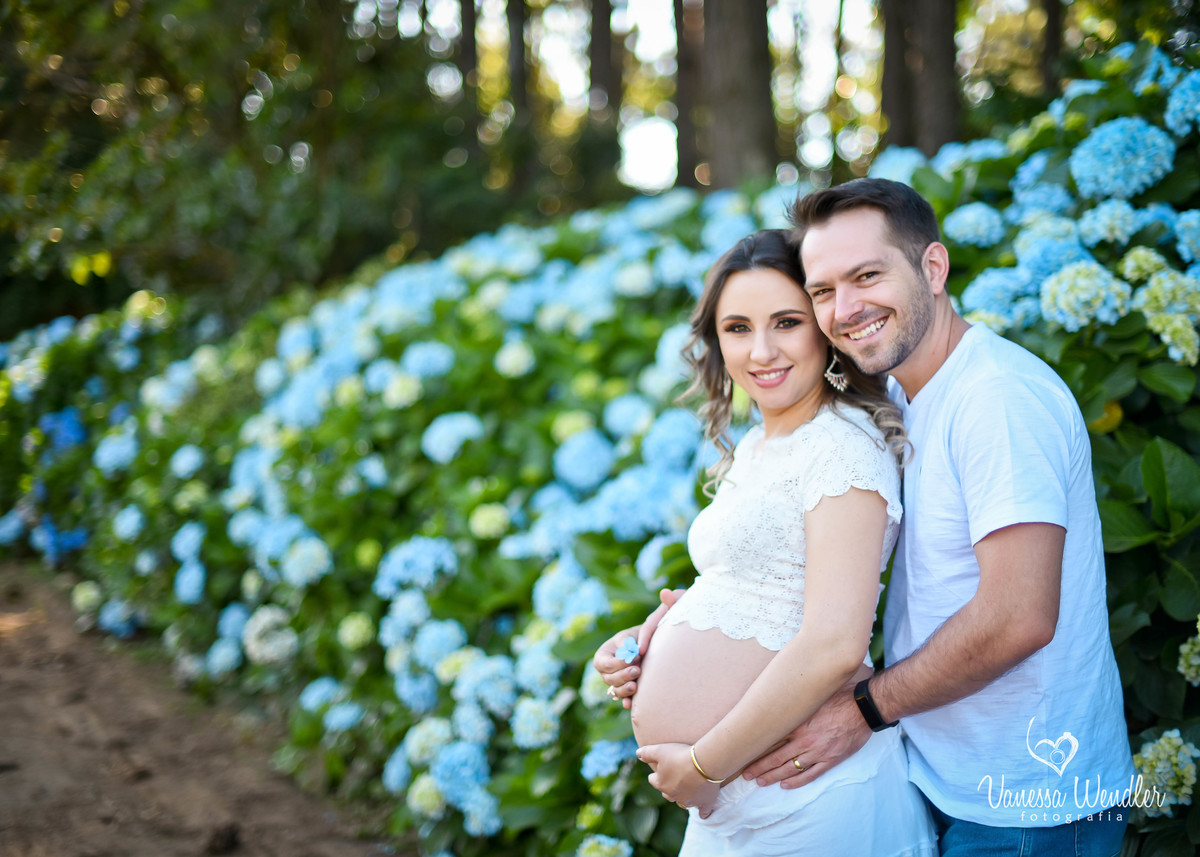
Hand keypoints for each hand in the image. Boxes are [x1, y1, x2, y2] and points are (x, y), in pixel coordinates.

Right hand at [591, 588, 683, 707]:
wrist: (659, 651)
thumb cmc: (654, 633)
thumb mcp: (656, 620)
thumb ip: (664, 608)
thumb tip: (667, 592)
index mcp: (609, 649)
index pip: (603, 661)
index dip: (617, 662)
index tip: (635, 658)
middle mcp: (609, 666)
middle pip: (606, 677)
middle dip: (621, 675)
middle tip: (638, 671)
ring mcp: (617, 680)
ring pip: (613, 689)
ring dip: (623, 689)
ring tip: (636, 685)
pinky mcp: (627, 690)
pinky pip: (622, 699)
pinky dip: (626, 701)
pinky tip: (633, 703)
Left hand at [637, 742, 721, 816]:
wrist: (704, 762)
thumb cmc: (680, 755)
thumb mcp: (660, 750)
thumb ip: (646, 753)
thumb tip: (637, 753)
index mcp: (661, 784)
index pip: (653, 780)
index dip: (656, 774)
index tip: (660, 768)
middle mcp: (673, 795)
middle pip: (667, 794)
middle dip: (668, 787)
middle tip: (674, 778)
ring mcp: (689, 800)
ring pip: (683, 802)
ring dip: (683, 797)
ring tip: (687, 790)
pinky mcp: (704, 803)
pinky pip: (703, 812)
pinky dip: (702, 812)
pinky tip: (703, 813)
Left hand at [739, 684, 869, 788]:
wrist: (863, 709)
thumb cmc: (838, 699)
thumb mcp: (812, 699)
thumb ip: (796, 706)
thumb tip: (777, 703)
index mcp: (799, 724)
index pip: (772, 740)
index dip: (757, 749)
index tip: (744, 753)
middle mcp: (805, 741)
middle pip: (777, 758)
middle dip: (760, 767)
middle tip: (746, 774)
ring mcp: (818, 752)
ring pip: (791, 769)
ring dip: (774, 776)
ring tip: (761, 781)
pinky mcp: (831, 760)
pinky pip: (811, 775)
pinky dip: (797, 781)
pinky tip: (786, 785)